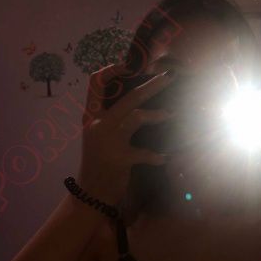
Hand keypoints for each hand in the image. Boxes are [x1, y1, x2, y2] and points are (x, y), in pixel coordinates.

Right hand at [76, 64, 174, 204]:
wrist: (90, 194)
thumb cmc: (98, 164)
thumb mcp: (99, 137)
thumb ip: (111, 120)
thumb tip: (135, 103)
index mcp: (91, 117)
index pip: (94, 83)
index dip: (111, 70)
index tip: (128, 65)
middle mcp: (97, 125)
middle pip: (128, 97)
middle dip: (151, 86)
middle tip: (169, 78)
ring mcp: (108, 141)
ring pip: (137, 116)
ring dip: (157, 115)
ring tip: (170, 114)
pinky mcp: (120, 158)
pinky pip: (145, 152)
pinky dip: (157, 155)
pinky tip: (164, 158)